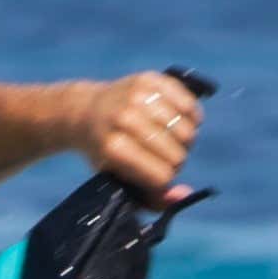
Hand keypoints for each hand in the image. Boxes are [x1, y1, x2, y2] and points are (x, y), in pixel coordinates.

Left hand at [76, 70, 202, 197]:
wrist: (86, 111)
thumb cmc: (107, 153)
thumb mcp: (120, 181)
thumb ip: (152, 199)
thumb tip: (184, 195)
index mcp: (113, 148)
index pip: (163, 176)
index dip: (164, 180)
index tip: (154, 174)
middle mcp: (125, 118)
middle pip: (177, 155)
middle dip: (174, 161)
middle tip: (160, 156)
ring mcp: (138, 96)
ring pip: (188, 132)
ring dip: (183, 140)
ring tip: (168, 139)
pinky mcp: (151, 79)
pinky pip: (190, 105)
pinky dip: (190, 117)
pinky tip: (177, 121)